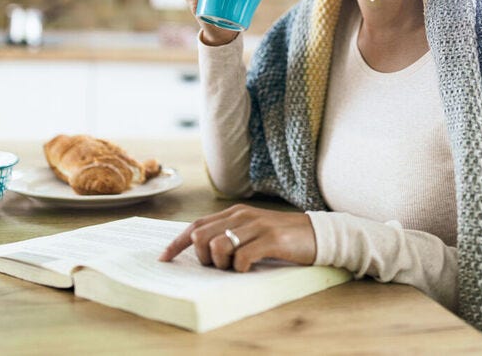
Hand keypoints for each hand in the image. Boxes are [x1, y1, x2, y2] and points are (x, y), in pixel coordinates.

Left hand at [159, 204, 316, 271]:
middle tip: (219, 266)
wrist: (317, 233)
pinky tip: (249, 268)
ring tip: (236, 267)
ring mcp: (256, 226)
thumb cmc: (281, 238)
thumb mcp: (252, 231)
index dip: (177, 243)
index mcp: (234, 213)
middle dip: (203, 257)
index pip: (196, 225)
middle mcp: (242, 216)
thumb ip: (229, 235)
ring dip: (222, 264)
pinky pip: (242, 257)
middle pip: (201, 236)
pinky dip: (240, 268)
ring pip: (218, 246)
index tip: (164, 258)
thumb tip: (202, 252)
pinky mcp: (271, 239)